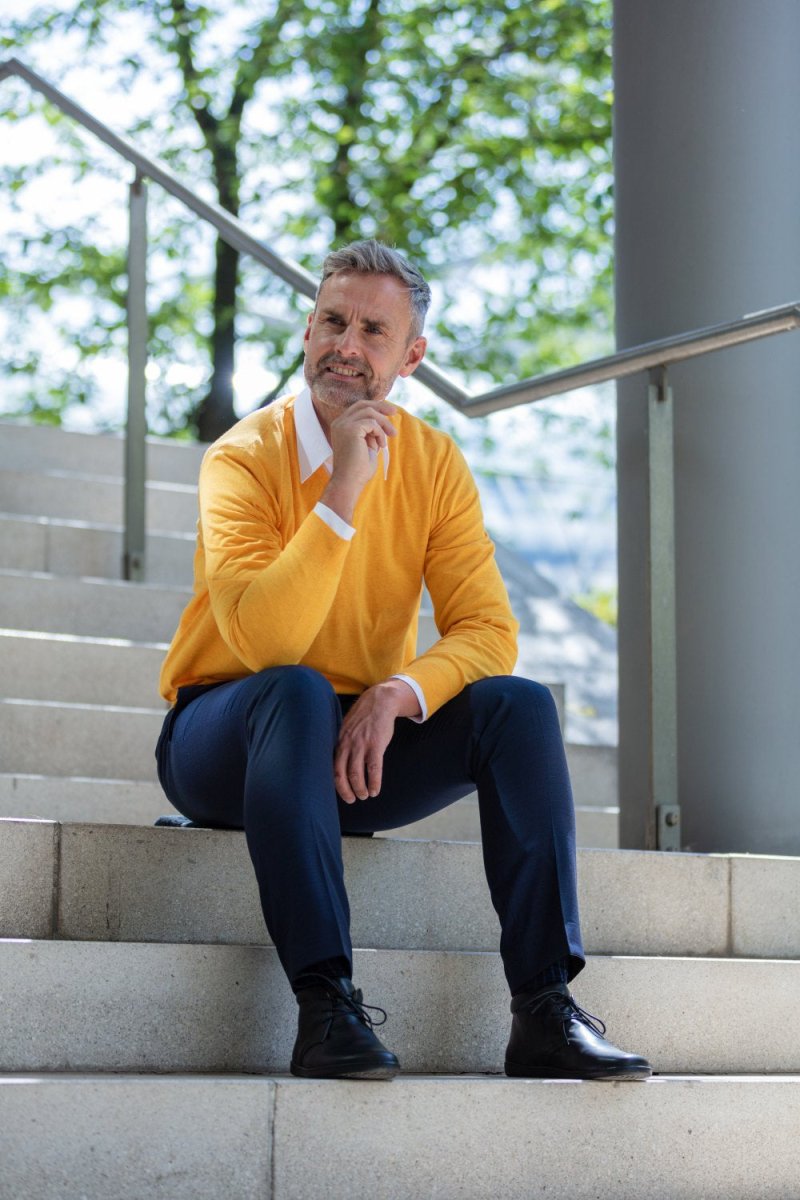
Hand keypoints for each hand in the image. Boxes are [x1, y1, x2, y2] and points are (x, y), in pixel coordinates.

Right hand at [321, 400, 396, 522]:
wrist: (349, 482)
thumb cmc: (358, 470)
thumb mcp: (367, 446)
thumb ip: (371, 433)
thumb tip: (382, 423)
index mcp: (341, 426)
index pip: (358, 408)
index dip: (375, 407)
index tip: (389, 412)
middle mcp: (339, 423)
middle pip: (362, 405)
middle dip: (381, 406)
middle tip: (395, 412)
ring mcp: (343, 425)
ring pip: (369, 412)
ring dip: (384, 424)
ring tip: (391, 436)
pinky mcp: (351, 429)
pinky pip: (372, 423)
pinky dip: (380, 433)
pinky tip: (381, 446)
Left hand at [334, 679, 420, 802]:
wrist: (380, 701)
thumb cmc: (364, 717)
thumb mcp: (347, 728)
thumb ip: (343, 744)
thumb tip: (339, 762)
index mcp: (339, 742)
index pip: (332, 767)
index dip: (335, 783)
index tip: (341, 792)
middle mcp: (347, 744)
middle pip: (341, 774)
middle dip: (346, 791)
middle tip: (352, 799)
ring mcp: (361, 745)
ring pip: (356, 774)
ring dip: (360, 789)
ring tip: (364, 795)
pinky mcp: (376, 745)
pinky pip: (373, 769)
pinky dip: (374, 783)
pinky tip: (375, 790)